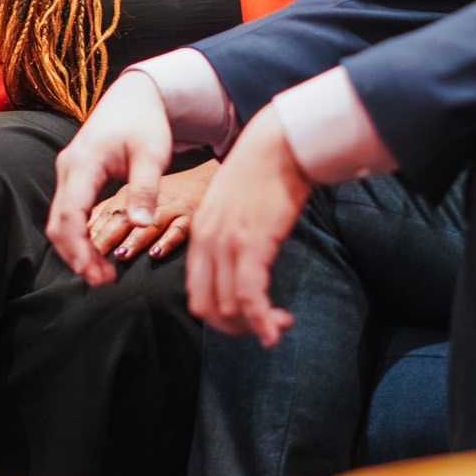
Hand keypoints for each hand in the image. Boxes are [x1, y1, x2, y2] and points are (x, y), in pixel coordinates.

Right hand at [47, 73, 175, 284]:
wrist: (136, 95)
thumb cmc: (145, 122)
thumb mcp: (152, 154)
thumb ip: (145, 189)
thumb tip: (140, 225)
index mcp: (83, 164)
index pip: (69, 215)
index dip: (77, 248)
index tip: (94, 274)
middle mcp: (68, 169)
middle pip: (58, 223)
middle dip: (75, 256)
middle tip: (103, 280)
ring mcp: (68, 172)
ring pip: (60, 220)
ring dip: (76, 248)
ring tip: (103, 271)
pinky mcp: (75, 176)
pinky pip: (68, 212)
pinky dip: (78, 234)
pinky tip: (97, 249)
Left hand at [89, 159, 217, 261]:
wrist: (206, 179)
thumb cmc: (164, 190)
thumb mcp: (134, 193)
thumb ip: (109, 210)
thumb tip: (84, 232)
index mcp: (128, 194)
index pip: (104, 215)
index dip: (91, 236)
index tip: (79, 256)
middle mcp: (147, 200)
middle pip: (122, 221)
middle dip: (107, 243)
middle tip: (92, 262)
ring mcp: (171, 208)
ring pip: (149, 225)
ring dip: (134, 241)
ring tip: (121, 255)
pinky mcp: (191, 216)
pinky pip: (180, 229)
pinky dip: (168, 241)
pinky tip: (156, 253)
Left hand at [185, 104, 315, 347]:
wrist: (278, 147)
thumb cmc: (263, 177)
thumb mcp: (234, 211)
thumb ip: (230, 239)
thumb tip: (245, 270)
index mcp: (199, 236)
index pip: (196, 294)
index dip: (220, 317)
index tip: (248, 319)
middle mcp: (206, 242)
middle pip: (206, 308)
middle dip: (235, 329)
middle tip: (264, 329)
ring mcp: (226, 243)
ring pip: (227, 308)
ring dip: (253, 326)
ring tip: (279, 324)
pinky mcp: (251, 243)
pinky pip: (248, 296)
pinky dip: (261, 320)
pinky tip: (277, 327)